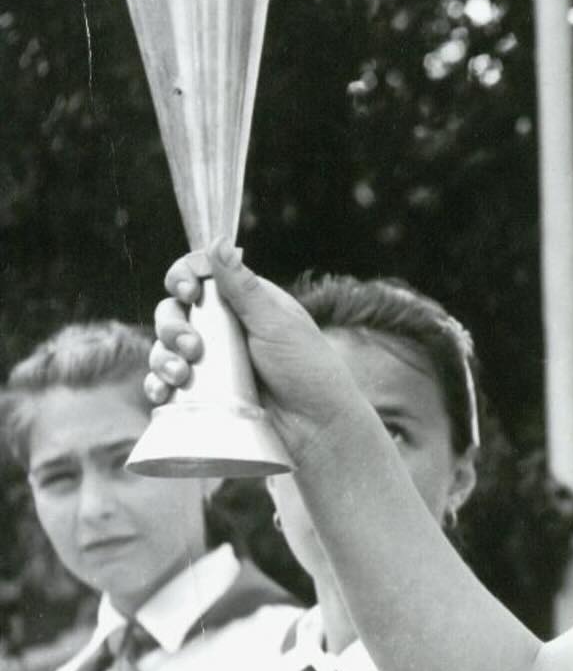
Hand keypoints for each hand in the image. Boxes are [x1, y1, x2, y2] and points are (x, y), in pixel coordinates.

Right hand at [149, 244, 360, 462]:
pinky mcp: (202, 395)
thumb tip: (219, 241)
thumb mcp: (277, 324)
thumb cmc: (308, 371)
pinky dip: (157, 386)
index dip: (183, 278)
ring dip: (162, 357)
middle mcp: (223, 329)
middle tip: (192, 347)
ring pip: (164, 349)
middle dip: (171, 325)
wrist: (317, 430)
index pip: (199, 277)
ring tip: (183, 374)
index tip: (187, 292)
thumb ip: (243, 288)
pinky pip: (165, 385)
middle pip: (173, 312)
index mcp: (244, 303)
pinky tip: (165, 392)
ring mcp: (210, 363)